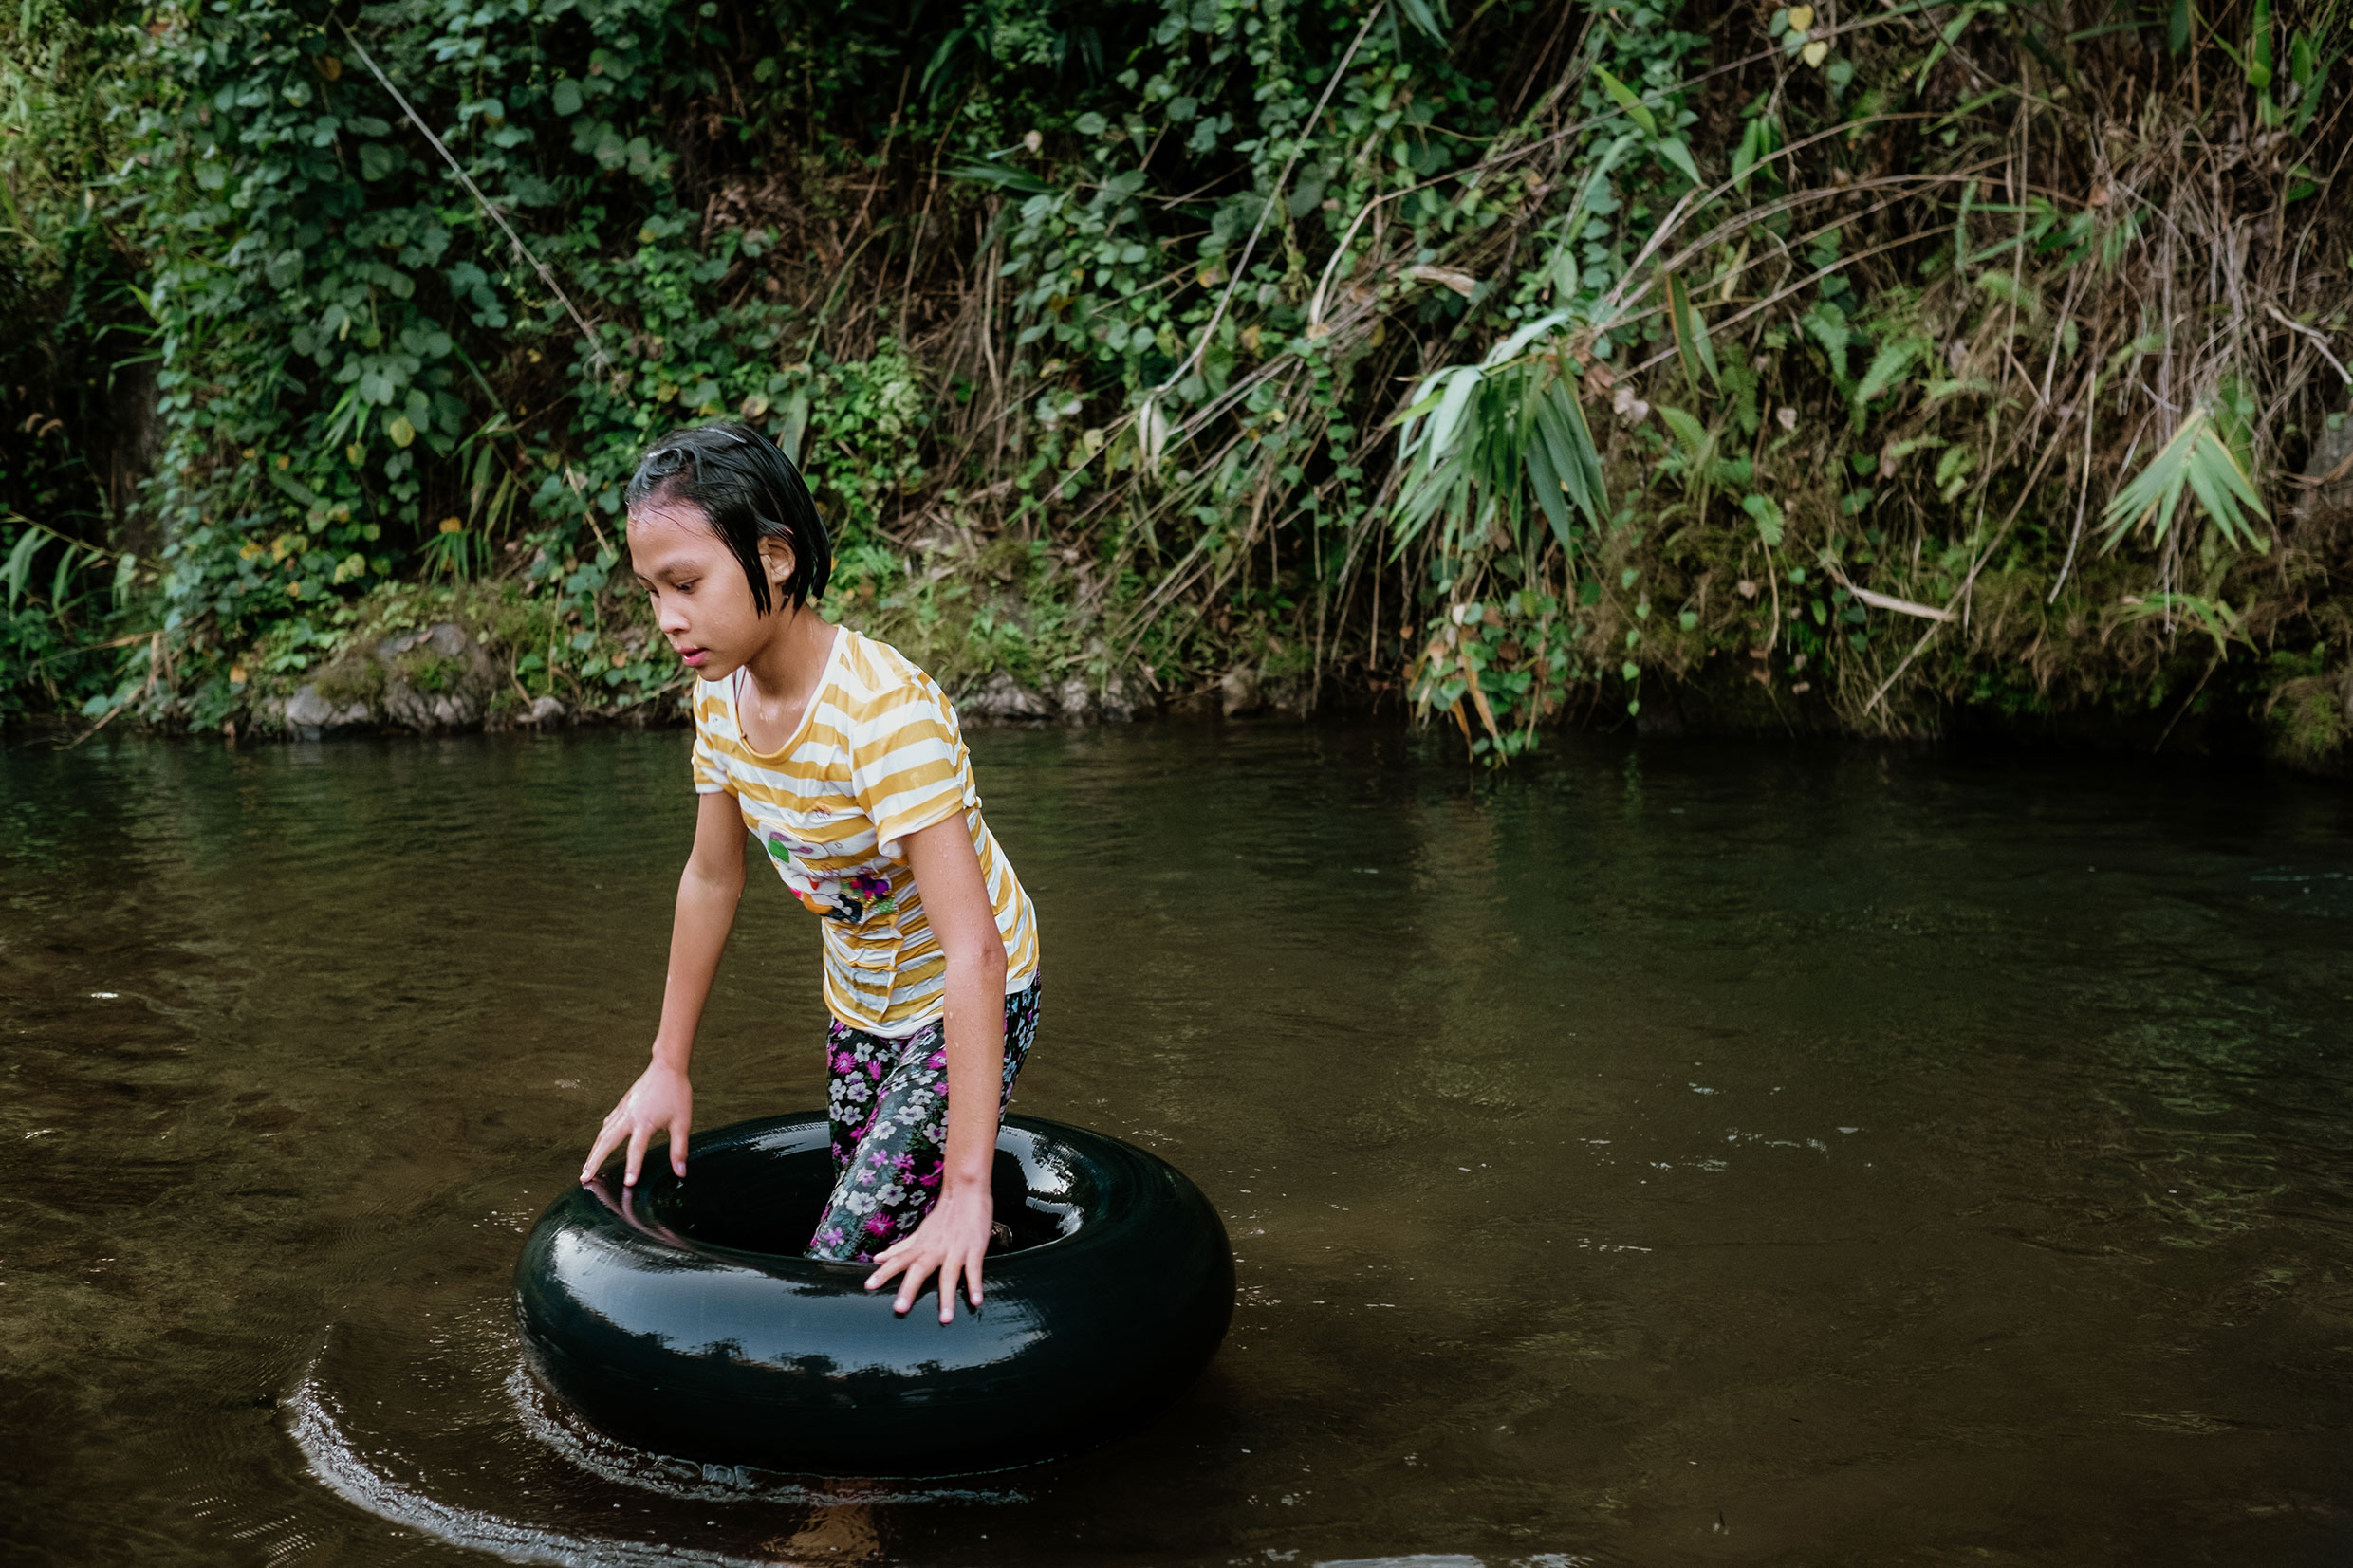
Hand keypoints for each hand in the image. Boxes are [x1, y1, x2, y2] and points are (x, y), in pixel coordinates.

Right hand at [581, 1059, 692, 1185]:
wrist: (667, 1067)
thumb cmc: (677, 1093)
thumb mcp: (682, 1122)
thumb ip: (679, 1149)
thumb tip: (680, 1171)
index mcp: (645, 1122)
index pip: (636, 1149)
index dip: (633, 1167)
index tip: (628, 1183)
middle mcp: (629, 1117)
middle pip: (607, 1142)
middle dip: (595, 1161)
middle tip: (585, 1178)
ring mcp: (623, 1110)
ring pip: (603, 1134)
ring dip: (593, 1151)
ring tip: (586, 1167)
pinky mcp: (623, 1105)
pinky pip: (608, 1123)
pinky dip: (601, 1135)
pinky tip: (599, 1142)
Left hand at [863, 1183, 991, 1322]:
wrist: (966, 1191)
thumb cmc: (944, 1215)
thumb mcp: (920, 1233)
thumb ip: (901, 1248)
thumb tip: (878, 1258)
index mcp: (922, 1246)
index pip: (899, 1260)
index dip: (884, 1273)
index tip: (868, 1287)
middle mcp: (935, 1249)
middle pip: (919, 1270)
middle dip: (909, 1289)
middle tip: (899, 1309)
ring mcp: (955, 1250)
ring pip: (949, 1275)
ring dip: (947, 1298)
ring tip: (945, 1319)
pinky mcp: (974, 1249)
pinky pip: (974, 1270)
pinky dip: (975, 1285)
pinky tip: (976, 1301)